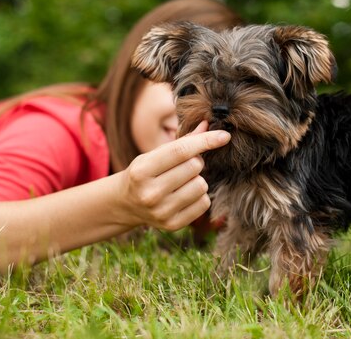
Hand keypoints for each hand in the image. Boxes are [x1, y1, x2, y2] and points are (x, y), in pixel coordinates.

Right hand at [115, 121, 230, 230]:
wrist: (126, 204)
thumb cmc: (144, 173)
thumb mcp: (155, 154)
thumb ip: (182, 141)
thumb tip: (207, 125)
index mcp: (142, 170)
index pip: (180, 151)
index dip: (205, 141)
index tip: (224, 135)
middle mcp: (150, 193)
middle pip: (194, 167)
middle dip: (196, 161)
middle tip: (185, 164)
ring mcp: (161, 212)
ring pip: (201, 185)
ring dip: (198, 179)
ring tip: (183, 181)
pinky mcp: (172, 225)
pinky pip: (204, 203)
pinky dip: (200, 196)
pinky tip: (185, 195)